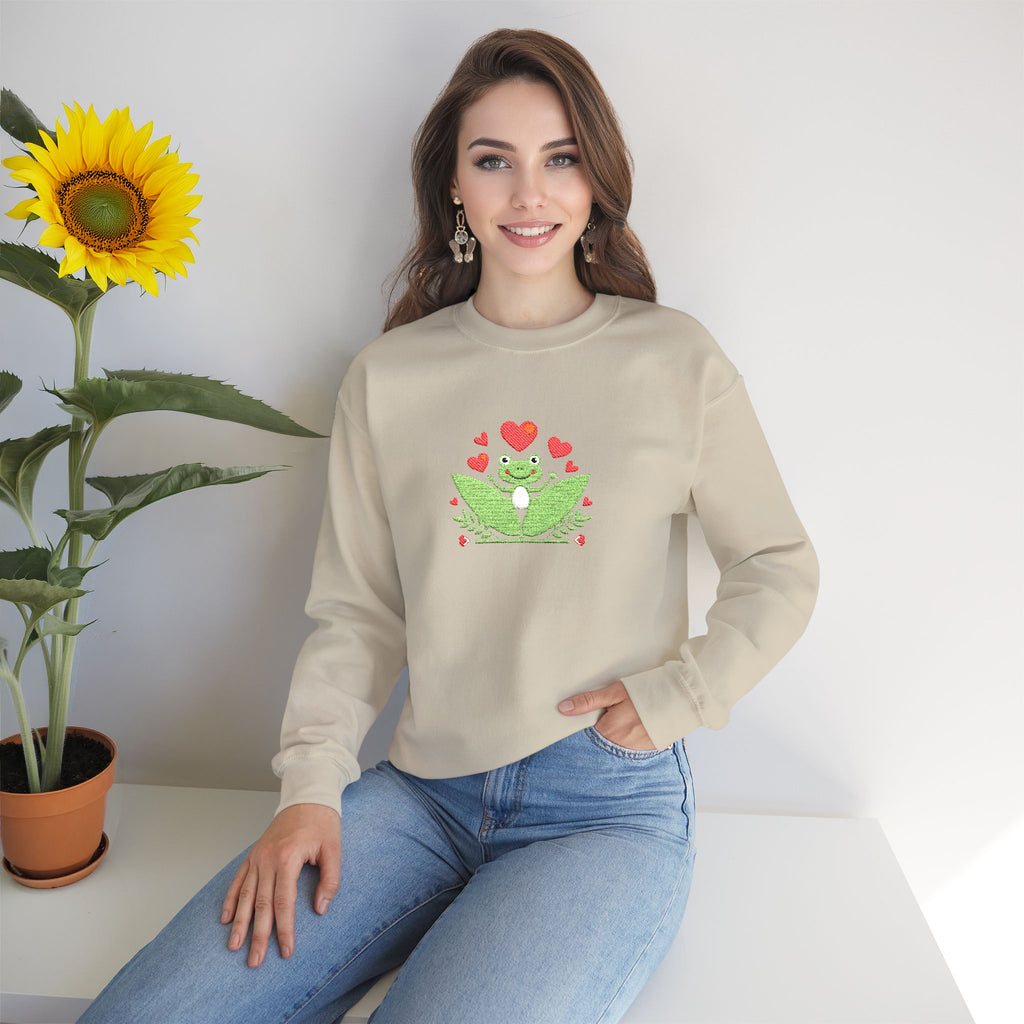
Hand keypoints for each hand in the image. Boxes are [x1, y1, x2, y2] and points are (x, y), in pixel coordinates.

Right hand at [221, 803, 340, 966]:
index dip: (284, 929)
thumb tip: (320, 909)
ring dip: (239, 922)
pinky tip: (226, 918)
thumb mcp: (334, 849)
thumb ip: (330, 880)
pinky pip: (238, 879)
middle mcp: (268, 859)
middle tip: (255, 961)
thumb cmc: (322, 822)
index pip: (284, 902)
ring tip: (234, 946)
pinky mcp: (254, 854)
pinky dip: (230, 899)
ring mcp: (258, 857)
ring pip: (245, 895)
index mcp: (288, 858)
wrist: (307, 796)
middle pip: (260, 904)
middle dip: (257, 935)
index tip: (285, 950)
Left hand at [557, 680, 656, 749]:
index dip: (583, 728)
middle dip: (599, 733)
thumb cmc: (646, 692)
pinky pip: (631, 749)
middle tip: (609, 717)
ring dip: (614, 737)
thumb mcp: (615, 692)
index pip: (585, 737)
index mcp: (609, 731)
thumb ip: (589, 701)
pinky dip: (628, 740)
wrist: (681, 699)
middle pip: (600, 743)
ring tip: (624, 721)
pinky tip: (634, 727)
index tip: (583, 721)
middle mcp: (620, 746)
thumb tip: (563, 708)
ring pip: (615, 747)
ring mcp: (635, 751)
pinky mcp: (648, 751)